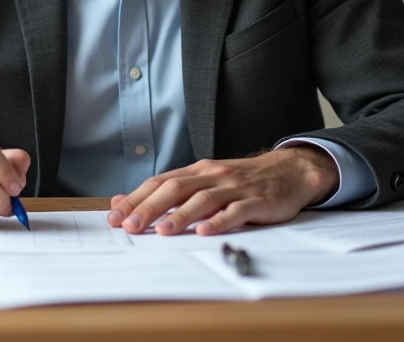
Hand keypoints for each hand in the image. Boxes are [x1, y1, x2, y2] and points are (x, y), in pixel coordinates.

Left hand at [106, 147, 338, 235]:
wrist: (289, 171)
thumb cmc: (242, 181)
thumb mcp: (207, 181)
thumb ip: (173, 191)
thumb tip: (128, 201)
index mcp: (198, 171)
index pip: (160, 182)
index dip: (136, 198)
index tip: (114, 216)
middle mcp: (213, 175)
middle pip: (175, 189)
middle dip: (149, 208)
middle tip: (129, 226)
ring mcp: (235, 187)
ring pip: (203, 200)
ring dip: (180, 216)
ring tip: (162, 231)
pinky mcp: (257, 201)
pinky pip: (236, 211)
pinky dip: (219, 221)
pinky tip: (205, 232)